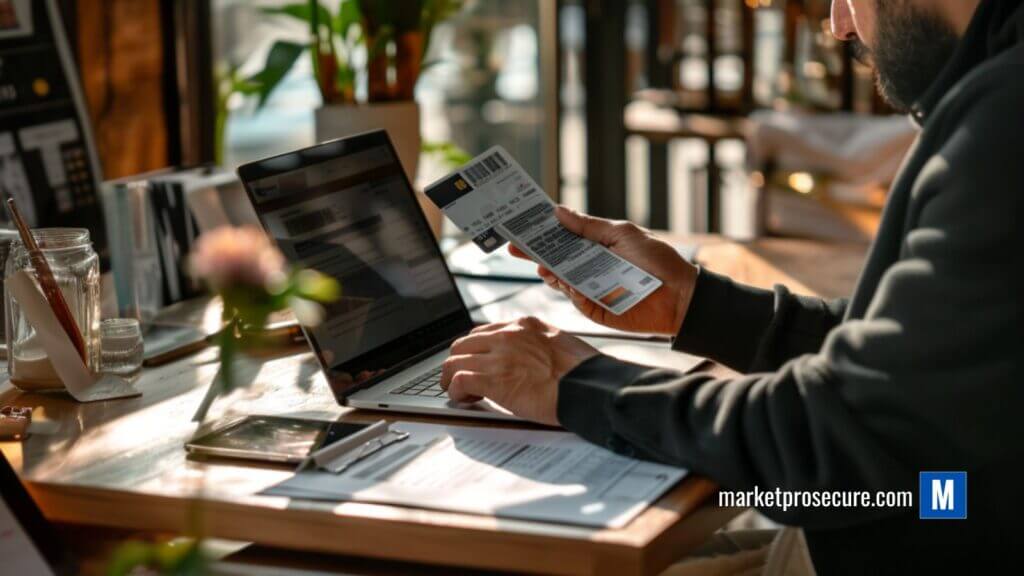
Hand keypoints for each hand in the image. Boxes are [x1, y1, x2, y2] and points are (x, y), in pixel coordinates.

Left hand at [440, 317, 598, 425]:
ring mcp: (498, 356)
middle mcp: (508, 336)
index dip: (477, 349)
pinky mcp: (492, 379)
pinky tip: (464, 400)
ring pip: (454, 361)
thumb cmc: (586, 373)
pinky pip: (458, 381)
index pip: (487, 331)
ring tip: (458, 392)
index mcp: (526, 326)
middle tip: (462, 378)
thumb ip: (543, 346)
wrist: (590, 387)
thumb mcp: (564, 345)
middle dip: (459, 361)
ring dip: (452, 378)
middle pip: (464, 344)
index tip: (478, 361)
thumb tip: (539, 361)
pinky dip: (456, 392)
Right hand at [509, 206, 698, 335]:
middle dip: (534, 252)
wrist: (680, 296)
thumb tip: (559, 211)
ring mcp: (589, 289)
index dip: (542, 231)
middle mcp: (588, 267)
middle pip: (554, 259)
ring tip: (542, 265)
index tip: (522, 223)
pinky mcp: (594, 309)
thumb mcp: (621, 234)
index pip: (562, 237)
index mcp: (594, 246)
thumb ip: (589, 226)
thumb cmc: (657, 260)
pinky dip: (571, 290)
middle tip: (515, 245)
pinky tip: (571, 284)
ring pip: (560, 280)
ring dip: (549, 271)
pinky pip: (576, 299)